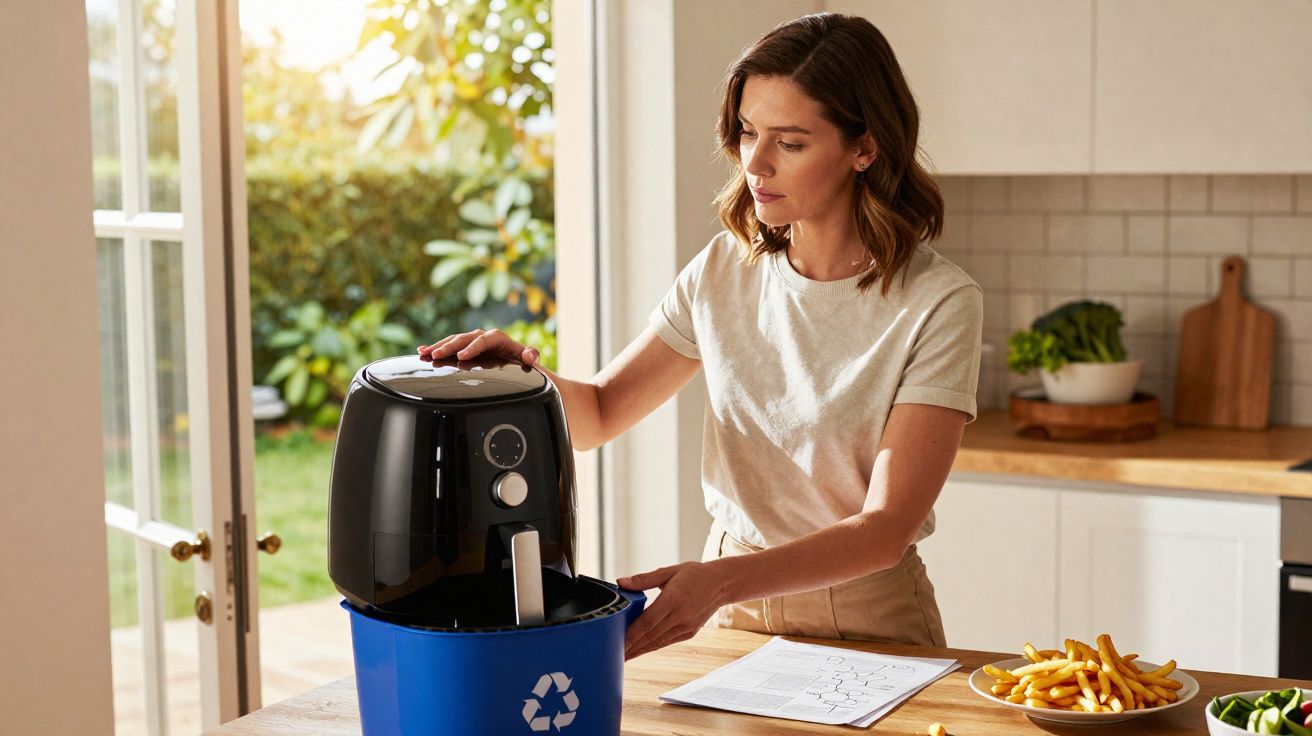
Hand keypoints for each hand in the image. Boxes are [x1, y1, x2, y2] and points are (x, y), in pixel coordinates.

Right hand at [417, 327, 539, 366]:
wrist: (514, 358)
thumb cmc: (520, 358)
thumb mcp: (527, 357)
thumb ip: (531, 355)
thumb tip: (530, 357)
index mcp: (497, 337)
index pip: (483, 340)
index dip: (472, 347)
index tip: (462, 356)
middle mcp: (481, 336)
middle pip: (463, 339)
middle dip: (449, 346)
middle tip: (436, 355)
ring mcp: (471, 340)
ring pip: (453, 340)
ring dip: (438, 346)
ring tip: (425, 353)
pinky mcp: (463, 345)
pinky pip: (448, 345)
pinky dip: (436, 347)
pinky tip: (422, 351)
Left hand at [618, 560, 728, 660]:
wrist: (721, 584)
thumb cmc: (694, 574)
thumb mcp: (668, 571)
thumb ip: (643, 579)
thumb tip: (622, 582)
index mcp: (673, 599)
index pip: (648, 621)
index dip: (631, 634)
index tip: (617, 642)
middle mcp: (680, 616)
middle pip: (651, 636)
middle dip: (631, 647)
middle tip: (613, 655)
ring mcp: (686, 626)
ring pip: (658, 642)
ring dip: (640, 651)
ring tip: (623, 657)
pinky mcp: (690, 632)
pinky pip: (667, 642)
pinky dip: (652, 647)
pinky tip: (641, 650)